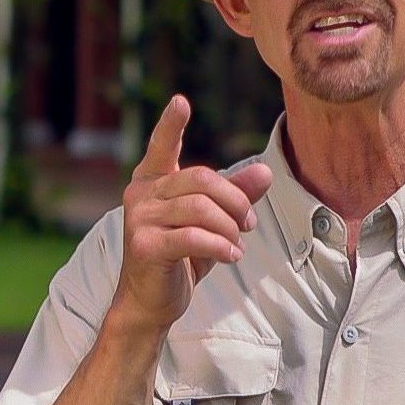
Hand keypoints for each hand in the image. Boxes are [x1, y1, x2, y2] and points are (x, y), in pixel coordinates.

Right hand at [112, 95, 272, 332]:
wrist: (152, 302)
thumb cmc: (182, 256)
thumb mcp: (213, 222)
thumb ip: (236, 195)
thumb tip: (266, 171)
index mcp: (154, 182)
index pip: (162, 146)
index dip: (170, 124)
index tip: (180, 101)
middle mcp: (141, 194)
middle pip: (202, 179)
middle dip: (234, 200)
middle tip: (248, 223)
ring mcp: (139, 219)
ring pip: (201, 208)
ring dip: (229, 227)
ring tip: (237, 242)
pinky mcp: (145, 245)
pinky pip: (195, 237)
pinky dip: (221, 246)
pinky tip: (232, 256)